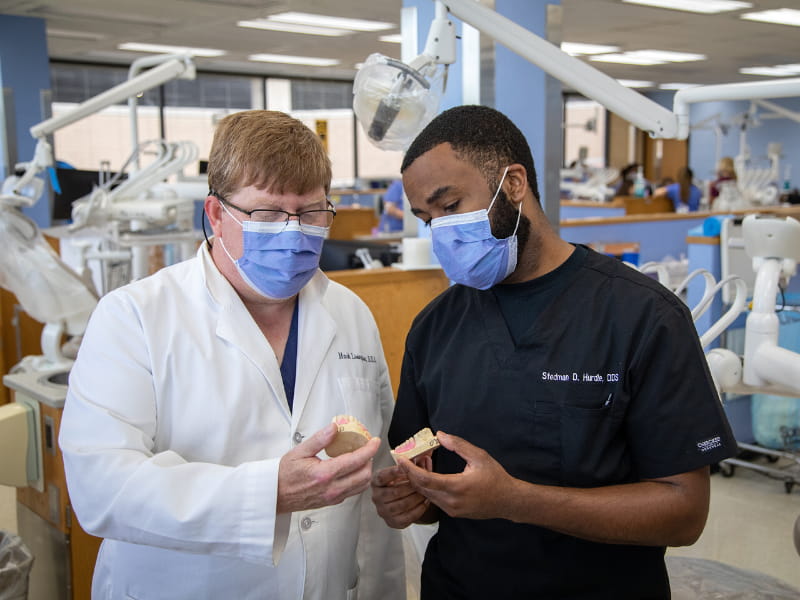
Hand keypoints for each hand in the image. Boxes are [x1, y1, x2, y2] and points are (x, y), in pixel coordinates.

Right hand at [277, 423, 379, 512]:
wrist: (275, 495)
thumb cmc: (284, 474)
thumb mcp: (299, 451)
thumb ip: (319, 439)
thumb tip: (334, 427)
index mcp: (324, 474)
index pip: (356, 460)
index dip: (370, 449)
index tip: (374, 441)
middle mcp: (331, 488)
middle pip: (364, 475)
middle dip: (370, 460)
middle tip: (366, 448)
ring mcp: (333, 497)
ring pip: (362, 486)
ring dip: (366, 471)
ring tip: (361, 459)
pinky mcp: (332, 502)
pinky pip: (353, 492)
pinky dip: (358, 480)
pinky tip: (352, 470)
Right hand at [371, 459, 430, 528]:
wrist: (402, 500)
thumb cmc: (402, 482)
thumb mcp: (405, 471)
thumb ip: (413, 464)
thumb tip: (424, 458)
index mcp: (376, 482)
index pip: (382, 477)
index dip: (394, 472)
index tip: (406, 467)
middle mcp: (376, 497)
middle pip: (394, 492)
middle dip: (411, 487)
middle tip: (422, 483)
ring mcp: (383, 511)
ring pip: (401, 505)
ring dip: (416, 498)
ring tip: (425, 492)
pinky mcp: (392, 522)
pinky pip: (407, 517)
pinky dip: (419, 509)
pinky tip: (425, 502)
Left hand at [398, 431, 513, 519]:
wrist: (508, 501)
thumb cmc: (495, 477)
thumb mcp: (479, 456)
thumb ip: (458, 445)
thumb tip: (440, 435)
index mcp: (456, 487)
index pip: (424, 479)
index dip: (409, 469)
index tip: (400, 458)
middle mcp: (451, 502)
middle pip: (421, 488)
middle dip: (410, 474)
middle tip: (405, 459)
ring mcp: (451, 509)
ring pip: (426, 495)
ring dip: (418, 481)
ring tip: (416, 465)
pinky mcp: (453, 513)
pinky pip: (434, 500)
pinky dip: (427, 488)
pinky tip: (428, 477)